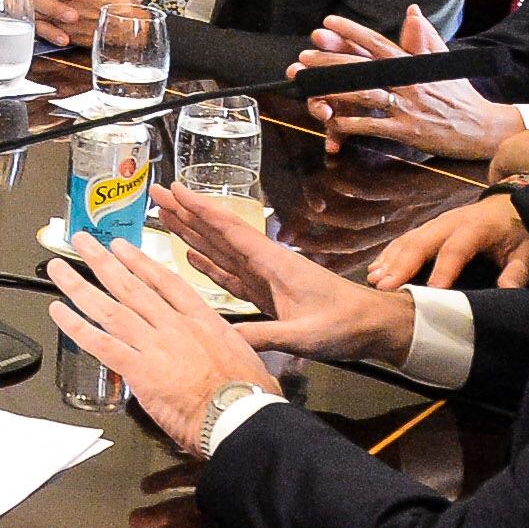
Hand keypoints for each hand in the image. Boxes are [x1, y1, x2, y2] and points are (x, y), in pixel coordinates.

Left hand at [47, 226, 266, 450]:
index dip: (140, 262)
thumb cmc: (250, 396)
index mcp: (203, 321)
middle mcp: (174, 326)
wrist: (241, 416)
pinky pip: (100, 343)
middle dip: (103, 261)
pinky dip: (76, 326)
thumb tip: (221, 352)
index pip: (165, 282)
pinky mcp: (139, 370)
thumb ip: (225, 347)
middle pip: (131, 287)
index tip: (122, 247)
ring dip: (80, 286)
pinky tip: (59, 312)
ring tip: (60, 268)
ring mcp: (155, 346)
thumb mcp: (246, 357)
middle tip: (83, 242)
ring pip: (110, 308)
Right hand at [153, 184, 411, 364]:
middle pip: (218, 232)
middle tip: (156, 192)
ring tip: (166, 216)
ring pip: (220, 249)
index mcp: (272, 263)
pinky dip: (208, 263)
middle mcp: (264, 263)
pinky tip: (191, 255)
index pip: (229, 230)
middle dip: (187, 212)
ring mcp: (264, 277)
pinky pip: (229, 273)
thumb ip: (264, 336)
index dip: (200, 209)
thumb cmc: (344, 325)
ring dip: (193, 232)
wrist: (372, 326)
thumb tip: (221, 340)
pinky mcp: (266, 293)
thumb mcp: (304, 335)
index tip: (174, 188)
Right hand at [368, 196, 528, 291]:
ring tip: (374, 280)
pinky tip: (376, 268)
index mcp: (475, 227)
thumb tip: (507, 290)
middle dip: (402, 265)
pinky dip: (388, 254)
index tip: (431, 292)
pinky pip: (404, 239)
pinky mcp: (427, 226)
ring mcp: (435, 222)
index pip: (455, 249)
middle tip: (385, 287)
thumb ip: (518, 271)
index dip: (443, 270)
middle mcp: (449, 222)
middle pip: (421, 242)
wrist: (509, 205)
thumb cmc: (517, 234)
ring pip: (408, 240)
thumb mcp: (527, 252)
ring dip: (390, 260)